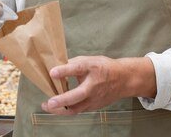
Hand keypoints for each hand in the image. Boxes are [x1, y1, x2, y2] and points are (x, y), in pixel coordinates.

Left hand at [41, 56, 155, 115]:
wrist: (123, 80)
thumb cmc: (103, 68)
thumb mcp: (89, 60)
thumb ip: (73, 64)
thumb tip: (55, 66)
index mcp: (92, 68)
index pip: (77, 68)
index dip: (64, 70)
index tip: (52, 72)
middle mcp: (93, 85)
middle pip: (78, 94)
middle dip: (63, 100)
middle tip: (50, 102)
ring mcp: (94, 98)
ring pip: (77, 107)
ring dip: (61, 109)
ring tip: (47, 106)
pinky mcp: (93, 106)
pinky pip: (78, 110)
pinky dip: (66, 109)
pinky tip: (57, 107)